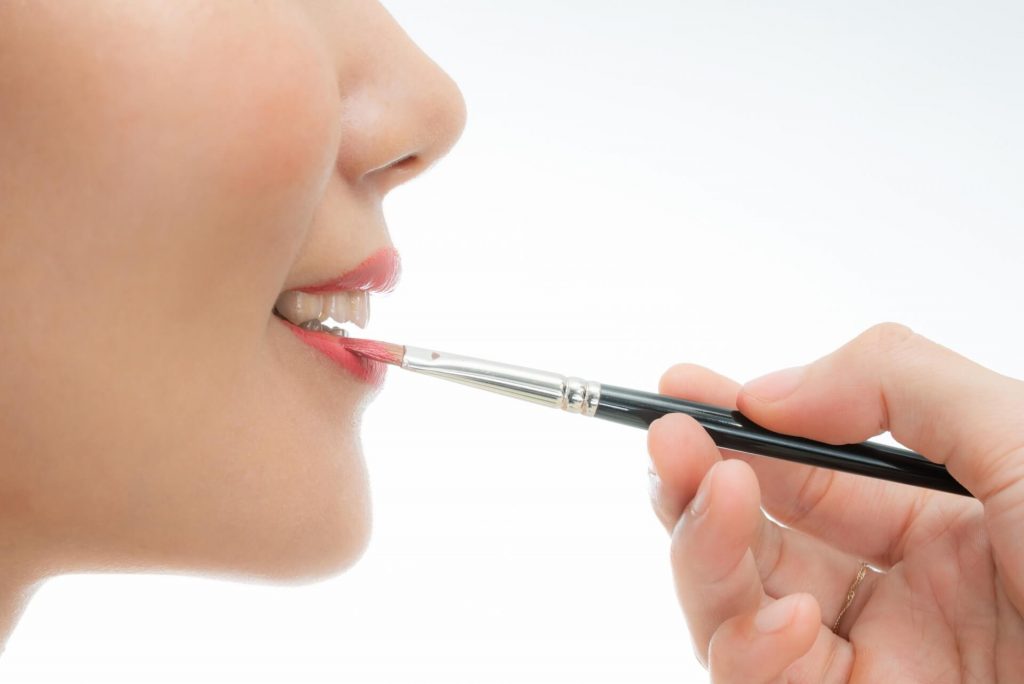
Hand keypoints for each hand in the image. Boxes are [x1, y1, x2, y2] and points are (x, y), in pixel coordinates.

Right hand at [647, 323, 1023, 681]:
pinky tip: (792, 619)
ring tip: (717, 496)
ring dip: (702, 553)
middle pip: (755, 543)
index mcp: (943, 526)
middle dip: (697, 486)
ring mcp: (877, 664)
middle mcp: (903, 597)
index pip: (810, 475)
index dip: (738, 430)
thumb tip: (766, 393)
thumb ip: (898, 383)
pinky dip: (751, 650)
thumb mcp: (1022, 437)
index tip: (681, 390)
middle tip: (669, 442)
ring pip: (735, 612)